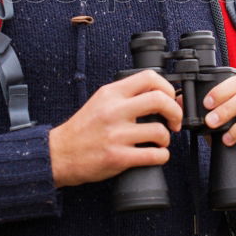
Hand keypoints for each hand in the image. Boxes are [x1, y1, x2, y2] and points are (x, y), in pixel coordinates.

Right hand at [49, 70, 182, 187]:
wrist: (59, 153)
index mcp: (111, 93)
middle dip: (175, 112)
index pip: (149, 78)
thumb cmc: (82, 129)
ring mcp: (116, 134)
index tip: (170, 98)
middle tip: (174, 121)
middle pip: (160, 100)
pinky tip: (155, 155)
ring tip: (159, 141)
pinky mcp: (118, 157)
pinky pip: (154, 155)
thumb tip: (159, 95)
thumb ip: (126, 96)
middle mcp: (114, 110)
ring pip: (160, 131)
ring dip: (166, 139)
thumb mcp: (101, 101)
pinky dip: (162, 156)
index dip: (167, 87)